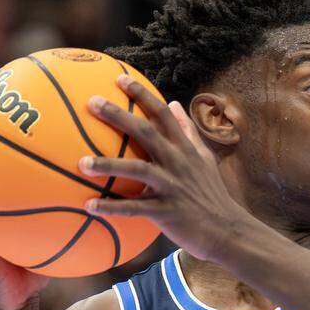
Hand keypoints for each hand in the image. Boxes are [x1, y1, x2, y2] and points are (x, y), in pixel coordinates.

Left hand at [79, 76, 252, 262]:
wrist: (227, 230)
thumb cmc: (211, 194)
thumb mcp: (204, 158)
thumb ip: (187, 132)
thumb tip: (174, 103)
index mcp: (186, 149)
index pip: (164, 115)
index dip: (143, 95)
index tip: (120, 79)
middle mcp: (179, 163)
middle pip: (147, 133)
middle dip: (119, 116)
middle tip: (92, 102)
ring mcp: (173, 187)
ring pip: (138, 169)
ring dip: (108, 165)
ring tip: (81, 163)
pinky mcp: (167, 212)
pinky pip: (135, 208)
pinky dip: (112, 208)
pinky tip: (89, 206)